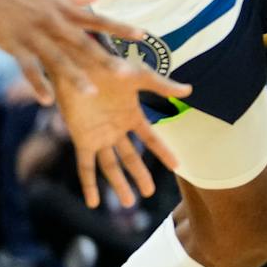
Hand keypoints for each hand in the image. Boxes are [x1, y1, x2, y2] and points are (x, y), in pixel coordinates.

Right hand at [0, 0, 151, 105]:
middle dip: (107, 59)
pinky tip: (47, 101)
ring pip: (58, 58)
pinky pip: (28, 68)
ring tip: (92, 93)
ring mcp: (33, 34)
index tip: (144, 36)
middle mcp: (53, 22)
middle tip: (129, 74)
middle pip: (84, 43)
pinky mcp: (13, 45)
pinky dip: (38, 84)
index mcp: (63, 9)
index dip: (121, 28)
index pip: (98, 20)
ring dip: (75, 76)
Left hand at [53, 53, 189, 207]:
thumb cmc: (106, 65)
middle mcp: (115, 129)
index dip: (164, 153)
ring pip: (110, 166)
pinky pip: (85, 166)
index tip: (178, 167)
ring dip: (118, 184)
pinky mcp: (81, 139)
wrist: (75, 63)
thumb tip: (190, 90)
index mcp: (131, 116)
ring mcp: (98, 136)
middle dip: (139, 176)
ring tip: (128, 202)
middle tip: (148, 194)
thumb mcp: (139, 75)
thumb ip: (162, 86)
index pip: (151, 139)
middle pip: (130, 158)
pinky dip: (88, 184)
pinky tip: (93, 202)